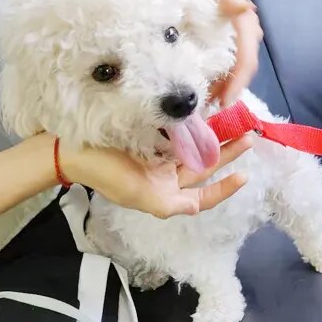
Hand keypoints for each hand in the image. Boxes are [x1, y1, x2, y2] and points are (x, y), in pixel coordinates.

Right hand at [62, 136, 252, 218]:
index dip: (223, 189)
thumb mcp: (139, 197)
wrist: (74, 150)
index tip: (244, 176)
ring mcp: (162, 154)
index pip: (202, 195)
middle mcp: (167, 175)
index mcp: (165, 193)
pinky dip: (196, 125)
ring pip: (196, 147)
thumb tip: (195, 207)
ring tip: (235, 122)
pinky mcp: (154, 135)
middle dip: (227, 153)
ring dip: (215, 136)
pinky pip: (182, 132)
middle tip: (248, 136)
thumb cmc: (106, 175)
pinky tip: (211, 115)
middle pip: (204, 166)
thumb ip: (170, 205)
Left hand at [196, 0, 263, 104]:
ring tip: (208, 104)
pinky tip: (209, 88)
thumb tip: (247, 9)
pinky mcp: (232, 40)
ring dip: (226, 87)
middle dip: (231, 90)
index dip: (237, 82)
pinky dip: (222, 78)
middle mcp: (248, 32)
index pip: (246, 58)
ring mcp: (241, 37)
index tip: (223, 102)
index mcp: (244, 22)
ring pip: (240, 69)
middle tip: (212, 109)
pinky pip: (232, 64)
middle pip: (245, 69)